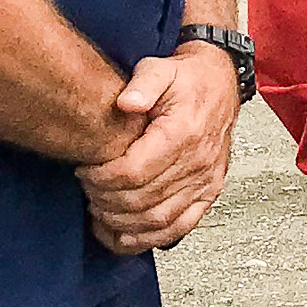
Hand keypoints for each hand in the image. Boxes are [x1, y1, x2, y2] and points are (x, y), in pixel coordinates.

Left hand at [75, 44, 240, 253]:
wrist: (221, 84)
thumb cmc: (189, 78)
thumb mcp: (161, 68)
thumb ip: (143, 83)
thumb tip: (126, 102)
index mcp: (183, 133)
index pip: (133, 172)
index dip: (102, 178)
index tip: (85, 169)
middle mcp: (198, 162)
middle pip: (141, 200)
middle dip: (105, 199)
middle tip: (88, 188)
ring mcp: (205, 181)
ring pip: (157, 219)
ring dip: (121, 222)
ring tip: (99, 209)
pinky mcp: (208, 193)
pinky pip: (178, 227)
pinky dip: (148, 239)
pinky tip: (124, 236)